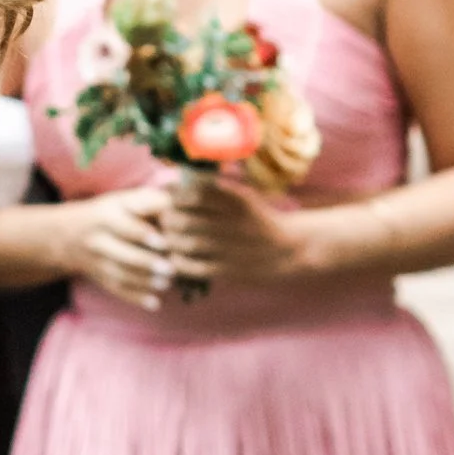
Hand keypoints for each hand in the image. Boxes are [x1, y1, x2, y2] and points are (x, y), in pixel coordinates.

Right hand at [71, 181, 187, 311]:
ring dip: (145, 282)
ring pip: (121, 275)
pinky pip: (117, 290)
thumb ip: (149, 202)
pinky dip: (136, 298)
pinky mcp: (100, 279)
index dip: (144, 235)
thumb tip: (176, 207)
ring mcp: (97, 262)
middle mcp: (98, 241)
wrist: (71, 234)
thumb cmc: (112, 213)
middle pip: (123, 255)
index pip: (125, 227)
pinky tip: (155, 303)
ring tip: (167, 284)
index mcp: (106, 217)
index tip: (164, 243)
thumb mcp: (124, 200)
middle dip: (147, 263)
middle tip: (171, 270)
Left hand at [168, 169, 316, 290]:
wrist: (292, 249)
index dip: (174, 196)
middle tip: (161, 220)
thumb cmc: (260, 221)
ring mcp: (232, 247)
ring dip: (170, 241)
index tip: (166, 198)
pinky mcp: (231, 269)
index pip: (195, 193)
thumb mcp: (244, 198)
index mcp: (237, 200)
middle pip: (186, 218)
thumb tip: (179, 184)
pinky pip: (196, 266)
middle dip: (167, 219)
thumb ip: (216, 190)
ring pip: (187, 243)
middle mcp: (234, 222)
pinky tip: (176, 258)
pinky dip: (180, 262)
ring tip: (164, 239)